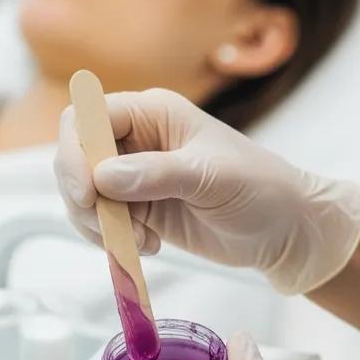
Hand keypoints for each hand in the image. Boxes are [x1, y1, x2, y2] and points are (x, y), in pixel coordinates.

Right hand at [55, 88, 359, 295]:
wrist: (285, 231)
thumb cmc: (260, 189)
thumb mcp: (212, 177)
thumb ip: (157, 174)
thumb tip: (102, 176)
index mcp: (152, 112)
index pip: (87, 118)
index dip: (76, 152)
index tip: (88, 193)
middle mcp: (136, 139)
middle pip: (75, 157)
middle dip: (82, 195)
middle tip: (108, 227)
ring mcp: (133, 176)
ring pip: (82, 195)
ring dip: (97, 223)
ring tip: (140, 241)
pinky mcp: (136, 210)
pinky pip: (100, 222)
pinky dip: (112, 239)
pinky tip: (149, 247)